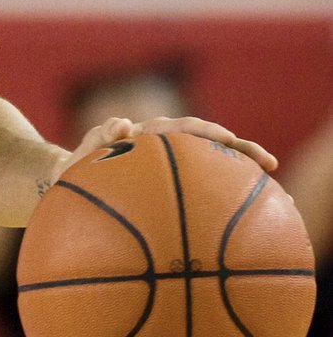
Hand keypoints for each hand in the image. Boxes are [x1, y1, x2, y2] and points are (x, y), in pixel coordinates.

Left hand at [55, 115, 277, 183]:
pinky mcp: (165, 184)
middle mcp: (158, 145)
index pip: (179, 129)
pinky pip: (196, 186)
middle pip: (204, 142)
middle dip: (236, 147)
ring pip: (204, 161)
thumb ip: (97, 140)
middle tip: (267, 162)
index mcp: (141, 138)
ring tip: (268, 180)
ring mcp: (162, 164)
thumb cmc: (74, 172)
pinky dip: (219, 191)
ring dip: (234, 167)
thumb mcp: (77, 160)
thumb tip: (123, 123)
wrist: (67, 184)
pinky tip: (244, 213)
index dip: (205, 132)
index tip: (230, 139)